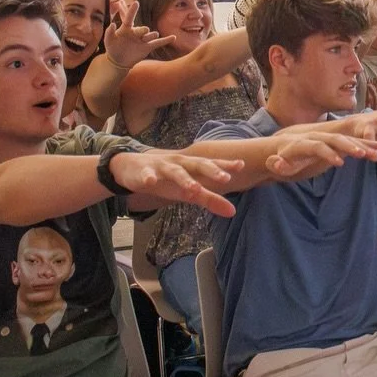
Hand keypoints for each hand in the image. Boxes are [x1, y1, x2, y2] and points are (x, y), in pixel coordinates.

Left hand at [103, 0, 175, 67]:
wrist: (118, 61)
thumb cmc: (112, 48)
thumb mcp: (108, 40)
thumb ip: (110, 32)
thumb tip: (113, 24)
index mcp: (126, 29)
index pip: (130, 18)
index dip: (133, 11)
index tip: (136, 2)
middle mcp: (136, 32)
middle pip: (143, 28)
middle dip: (143, 30)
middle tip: (143, 33)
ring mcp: (143, 40)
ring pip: (151, 35)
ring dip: (151, 36)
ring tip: (148, 38)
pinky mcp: (148, 47)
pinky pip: (158, 42)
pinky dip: (166, 40)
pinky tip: (173, 38)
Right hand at [109, 151, 244, 217]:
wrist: (134, 168)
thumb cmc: (168, 180)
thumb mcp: (189, 191)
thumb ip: (210, 199)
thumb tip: (233, 212)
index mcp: (193, 167)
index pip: (213, 164)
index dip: (226, 165)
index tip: (242, 165)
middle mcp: (180, 164)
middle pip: (198, 165)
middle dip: (211, 171)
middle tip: (225, 178)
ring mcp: (162, 167)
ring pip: (175, 172)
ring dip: (185, 179)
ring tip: (194, 188)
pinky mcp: (144, 172)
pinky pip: (147, 175)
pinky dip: (149, 177)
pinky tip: (150, 182)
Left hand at [266, 131, 376, 178]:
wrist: (288, 144)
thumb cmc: (284, 159)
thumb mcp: (278, 165)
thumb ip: (277, 165)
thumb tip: (274, 163)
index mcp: (305, 143)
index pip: (317, 146)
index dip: (328, 154)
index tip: (339, 163)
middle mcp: (320, 138)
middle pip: (336, 139)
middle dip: (350, 146)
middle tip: (362, 153)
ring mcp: (331, 139)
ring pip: (349, 140)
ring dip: (363, 145)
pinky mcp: (339, 143)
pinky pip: (355, 143)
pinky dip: (368, 144)